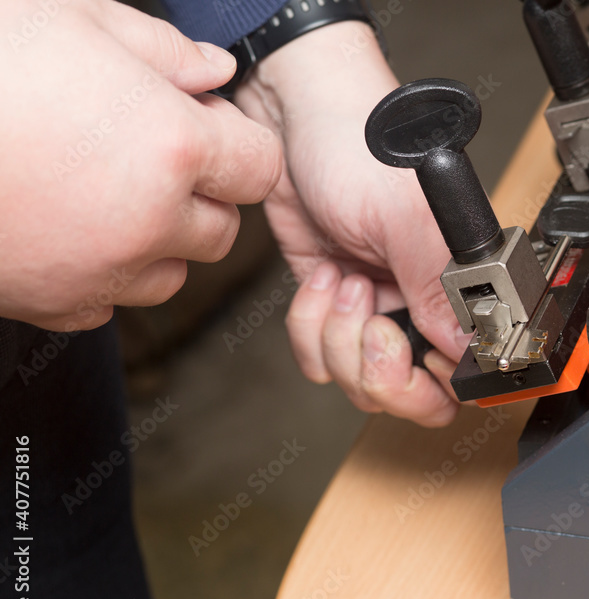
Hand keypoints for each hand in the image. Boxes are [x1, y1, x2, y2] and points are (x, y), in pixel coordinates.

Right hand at [0, 0, 281, 330]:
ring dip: (157, 240)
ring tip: (102, 191)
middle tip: (150, 155)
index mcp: (171, 146)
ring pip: (172, 272)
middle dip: (201, 195)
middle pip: (222, 228)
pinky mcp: (53, 305)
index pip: (260, 167)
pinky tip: (64, 228)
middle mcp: (149, 221)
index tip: (207, 129)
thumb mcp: (69, 18)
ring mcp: (101, 271)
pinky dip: (103, 273)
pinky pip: (110, 303)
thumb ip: (160, 50)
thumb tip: (214, 71)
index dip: (237, 145)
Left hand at [235, 23, 467, 426]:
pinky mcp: (334, 305)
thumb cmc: (359, 142)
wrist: (295, 114)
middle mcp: (423, 301)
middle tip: (369, 326)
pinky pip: (321, 356)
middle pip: (412, 392)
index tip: (405, 351)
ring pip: (359, 380)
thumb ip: (437, 285)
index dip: (433, 380)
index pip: (465, 370)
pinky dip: (310, 327)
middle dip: (378, 370)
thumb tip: (467, 346)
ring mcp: (377, 306)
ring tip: (343, 280)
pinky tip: (324, 276)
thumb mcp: (403, 216)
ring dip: (338, 338)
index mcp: (460, 282)